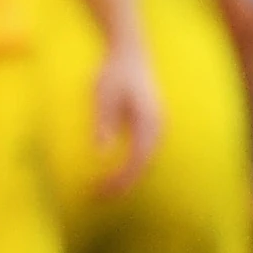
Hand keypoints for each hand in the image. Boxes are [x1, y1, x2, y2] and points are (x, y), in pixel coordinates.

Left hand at [88, 41, 163, 198]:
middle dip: (121, 185)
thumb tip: (101, 151)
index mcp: (149, 121)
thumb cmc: (113, 73)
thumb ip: (103, 121)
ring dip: (124, 179)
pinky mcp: (148, 127)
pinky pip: (140, 154)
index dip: (121, 179)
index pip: (138, 159)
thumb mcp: (102, 95)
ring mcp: (155, 128)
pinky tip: (108, 175)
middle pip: (142, 165)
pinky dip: (127, 168)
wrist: (129, 54)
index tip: (101, 190)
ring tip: (99, 191)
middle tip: (95, 198)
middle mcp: (157, 127)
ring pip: (143, 162)